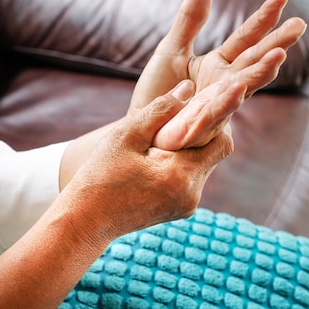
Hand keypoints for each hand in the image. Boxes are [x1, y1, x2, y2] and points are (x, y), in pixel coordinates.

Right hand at [63, 80, 233, 237]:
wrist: (87, 221)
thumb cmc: (100, 176)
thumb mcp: (126, 136)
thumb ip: (160, 110)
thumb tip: (188, 88)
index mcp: (180, 174)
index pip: (222, 141)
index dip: (216, 120)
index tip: (198, 106)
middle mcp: (192, 193)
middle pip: (215, 153)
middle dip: (202, 133)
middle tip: (179, 118)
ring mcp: (188, 204)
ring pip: (204, 164)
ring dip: (191, 148)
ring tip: (164, 139)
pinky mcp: (181, 209)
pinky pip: (192, 178)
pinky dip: (182, 163)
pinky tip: (159, 157)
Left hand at [129, 0, 306, 149]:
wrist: (143, 126)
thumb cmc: (158, 91)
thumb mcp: (172, 49)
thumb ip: (190, 20)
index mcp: (219, 65)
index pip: (246, 38)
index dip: (263, 19)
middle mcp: (224, 85)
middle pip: (254, 61)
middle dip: (277, 44)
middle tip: (299, 25)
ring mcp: (217, 105)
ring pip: (244, 88)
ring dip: (261, 73)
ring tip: (278, 55)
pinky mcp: (201, 125)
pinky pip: (216, 112)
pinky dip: (229, 100)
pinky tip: (239, 85)